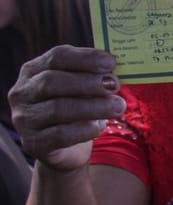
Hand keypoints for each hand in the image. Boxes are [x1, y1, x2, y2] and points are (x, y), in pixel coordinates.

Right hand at [8, 45, 123, 171]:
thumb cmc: (75, 108)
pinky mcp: (33, 143)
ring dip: (93, 106)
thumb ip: (93, 76)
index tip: (111, 62)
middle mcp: (22, 93)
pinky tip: (100, 126)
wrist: (65, 147)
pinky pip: (60, 134)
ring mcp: (24, 119)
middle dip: (87, 82)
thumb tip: (115, 71)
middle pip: (51, 81)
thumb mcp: (81, 88)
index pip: (56, 57)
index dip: (85, 58)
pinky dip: (84, 129)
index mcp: (33, 70)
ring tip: (118, 106)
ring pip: (57, 109)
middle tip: (115, 85)